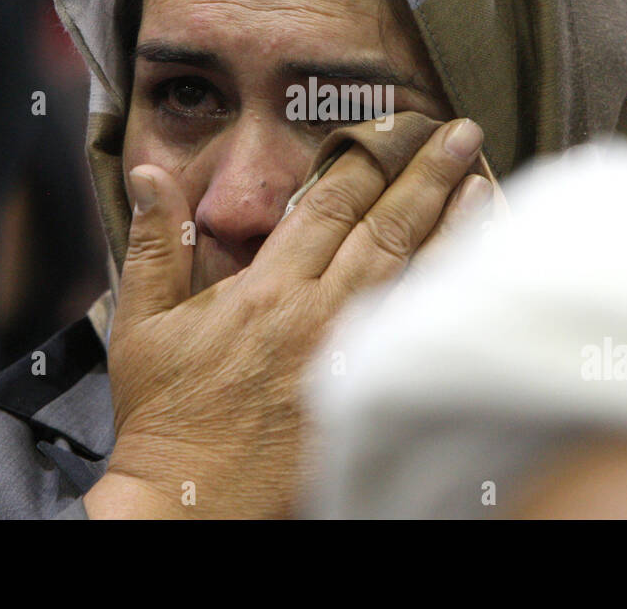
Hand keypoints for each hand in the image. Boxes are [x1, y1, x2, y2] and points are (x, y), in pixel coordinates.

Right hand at [84, 118, 487, 517]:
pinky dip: (446, 293)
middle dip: (427, 175)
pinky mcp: (365, 394)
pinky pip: (416, 332)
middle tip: (462, 132)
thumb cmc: (165, 412)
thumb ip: (154, 242)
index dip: (366, 159)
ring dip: (452, 226)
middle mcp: (316, 314)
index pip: (329, 205)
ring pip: (412, 275)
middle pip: (385, 228)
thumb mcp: (141, 322)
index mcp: (266, 290)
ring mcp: (348, 357)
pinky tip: (472, 269)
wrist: (190, 502)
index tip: (395, 125)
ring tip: (484, 184)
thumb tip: (151, 172)